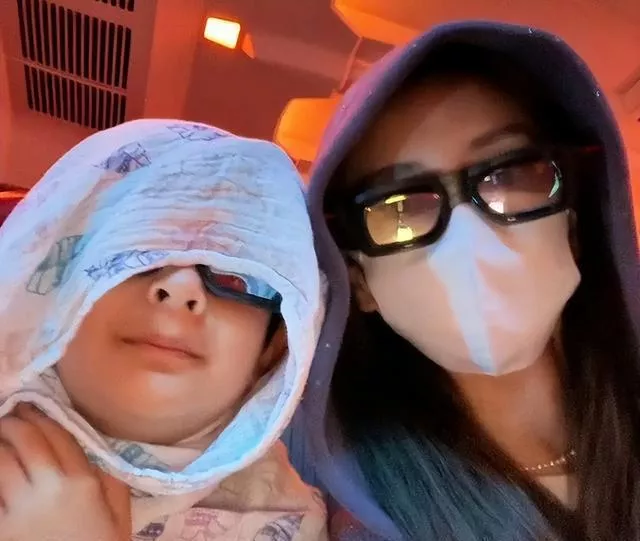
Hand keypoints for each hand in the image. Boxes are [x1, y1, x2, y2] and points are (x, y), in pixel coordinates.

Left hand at [0, 403, 130, 540]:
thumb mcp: (119, 514)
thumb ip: (110, 480)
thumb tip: (96, 451)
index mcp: (83, 481)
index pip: (57, 434)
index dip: (40, 415)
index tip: (32, 407)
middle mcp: (50, 488)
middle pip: (25, 440)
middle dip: (13, 422)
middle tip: (10, 417)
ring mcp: (19, 509)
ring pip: (0, 461)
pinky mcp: (0, 528)